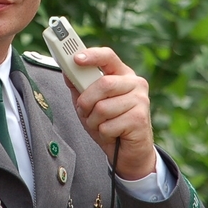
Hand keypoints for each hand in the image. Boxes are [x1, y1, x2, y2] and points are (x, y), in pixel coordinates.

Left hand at [64, 47, 155, 180]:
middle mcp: (135, 83)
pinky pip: (109, 125)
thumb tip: (66, 71)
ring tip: (101, 124)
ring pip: (103, 107)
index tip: (76, 58)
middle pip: (103, 84)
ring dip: (94, 121)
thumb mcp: (90, 103)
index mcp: (123, 74)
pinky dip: (103, 133)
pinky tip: (112, 134)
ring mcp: (140, 100)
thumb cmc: (110, 123)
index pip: (108, 56)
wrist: (129, 152)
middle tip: (85, 111)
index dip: (92, 56)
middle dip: (87, 101)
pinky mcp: (140, 119)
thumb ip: (79, 86)